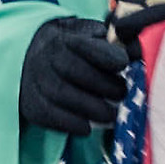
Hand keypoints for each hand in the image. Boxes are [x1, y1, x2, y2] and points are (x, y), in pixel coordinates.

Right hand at [19, 16, 129, 134]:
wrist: (28, 59)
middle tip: (123, 94)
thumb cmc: (70, 49)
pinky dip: (70, 123)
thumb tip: (136, 51)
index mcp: (62, 37)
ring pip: (61, 94)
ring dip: (91, 109)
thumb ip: (112, 41)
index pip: (85, 45)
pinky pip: (47, 115)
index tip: (124, 65)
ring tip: (111, 115)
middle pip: (74, 70)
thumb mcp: (87, 36)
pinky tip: (87, 128)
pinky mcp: (28, 102)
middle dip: (104, 86)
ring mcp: (33, 79)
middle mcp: (44, 56)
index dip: (107, 56)